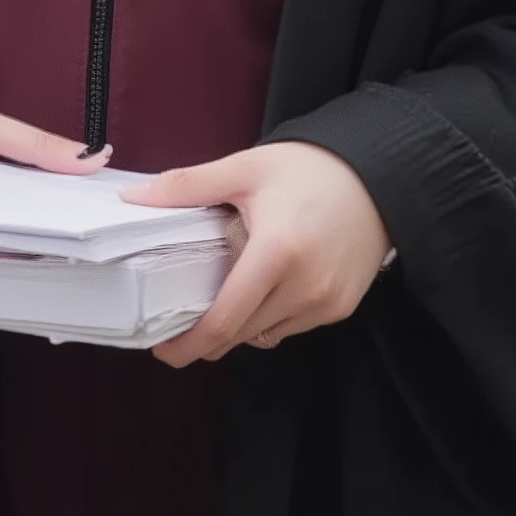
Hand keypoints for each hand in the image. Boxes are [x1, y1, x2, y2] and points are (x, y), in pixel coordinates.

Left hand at [118, 141, 390, 366]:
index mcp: (276, 254)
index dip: (188, 344)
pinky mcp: (343, 308)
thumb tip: (134, 199)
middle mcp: (304, 288)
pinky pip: (293, 327)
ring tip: (225, 295)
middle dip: (207, 337)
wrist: (381, 173)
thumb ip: (189, 186)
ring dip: (240, 326)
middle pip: (241, 335)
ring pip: (266, 335)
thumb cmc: (311, 168)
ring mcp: (327, 303)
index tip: (163, 347)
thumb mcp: (246, 168)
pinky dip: (270, 318)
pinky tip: (264, 289)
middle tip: (182, 323)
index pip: (223, 321)